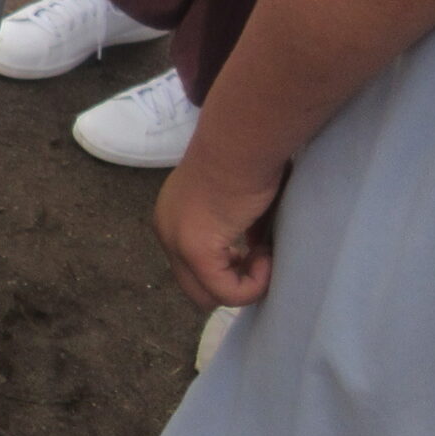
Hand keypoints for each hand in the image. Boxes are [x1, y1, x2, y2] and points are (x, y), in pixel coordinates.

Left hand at [153, 145, 283, 311]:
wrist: (244, 140)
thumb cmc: (250, 158)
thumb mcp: (243, 203)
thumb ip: (243, 231)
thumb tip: (258, 254)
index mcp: (173, 216)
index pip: (192, 265)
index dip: (230, 267)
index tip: (259, 247)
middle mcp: (166, 230)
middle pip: (195, 287)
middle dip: (233, 282)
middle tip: (263, 256)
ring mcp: (175, 243)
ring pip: (208, 295)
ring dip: (245, 283)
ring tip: (267, 252)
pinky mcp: (195, 250)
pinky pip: (226, 293)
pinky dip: (253, 284)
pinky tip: (267, 254)